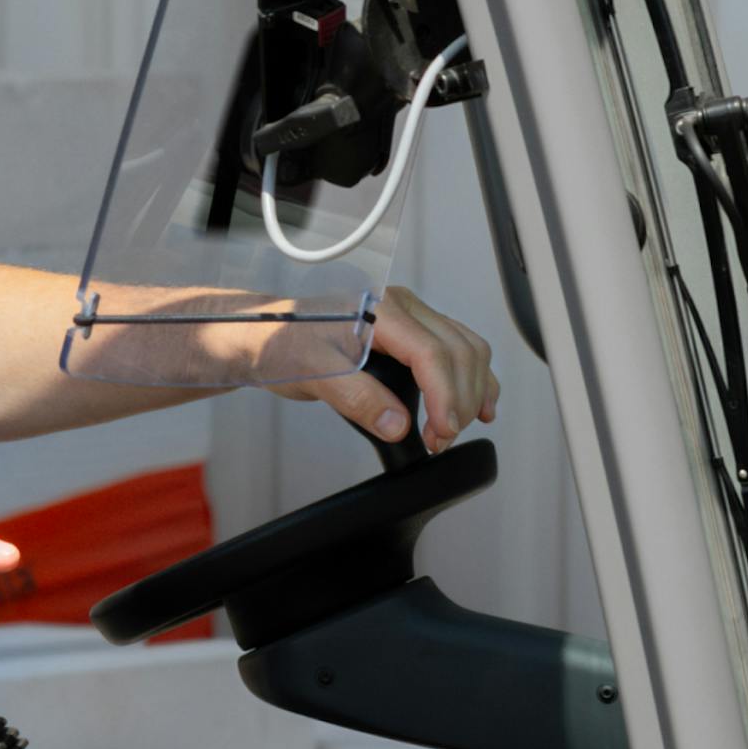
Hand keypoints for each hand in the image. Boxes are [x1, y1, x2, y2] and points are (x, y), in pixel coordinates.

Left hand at [282, 286, 497, 453]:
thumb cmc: (284, 345)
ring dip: (472, 392)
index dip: (445, 396)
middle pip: (458, 352)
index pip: (431, 352)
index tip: (442, 432)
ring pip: (467, 349)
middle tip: (439, 442)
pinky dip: (474, 379)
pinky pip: (459, 349)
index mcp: (379, 309)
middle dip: (458, 402)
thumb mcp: (312, 373)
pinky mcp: (414, 332)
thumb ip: (356, 398)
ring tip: (452, 431)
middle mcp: (403, 306)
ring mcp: (413, 316)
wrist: (268, 334)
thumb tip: (398, 425)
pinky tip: (478, 406)